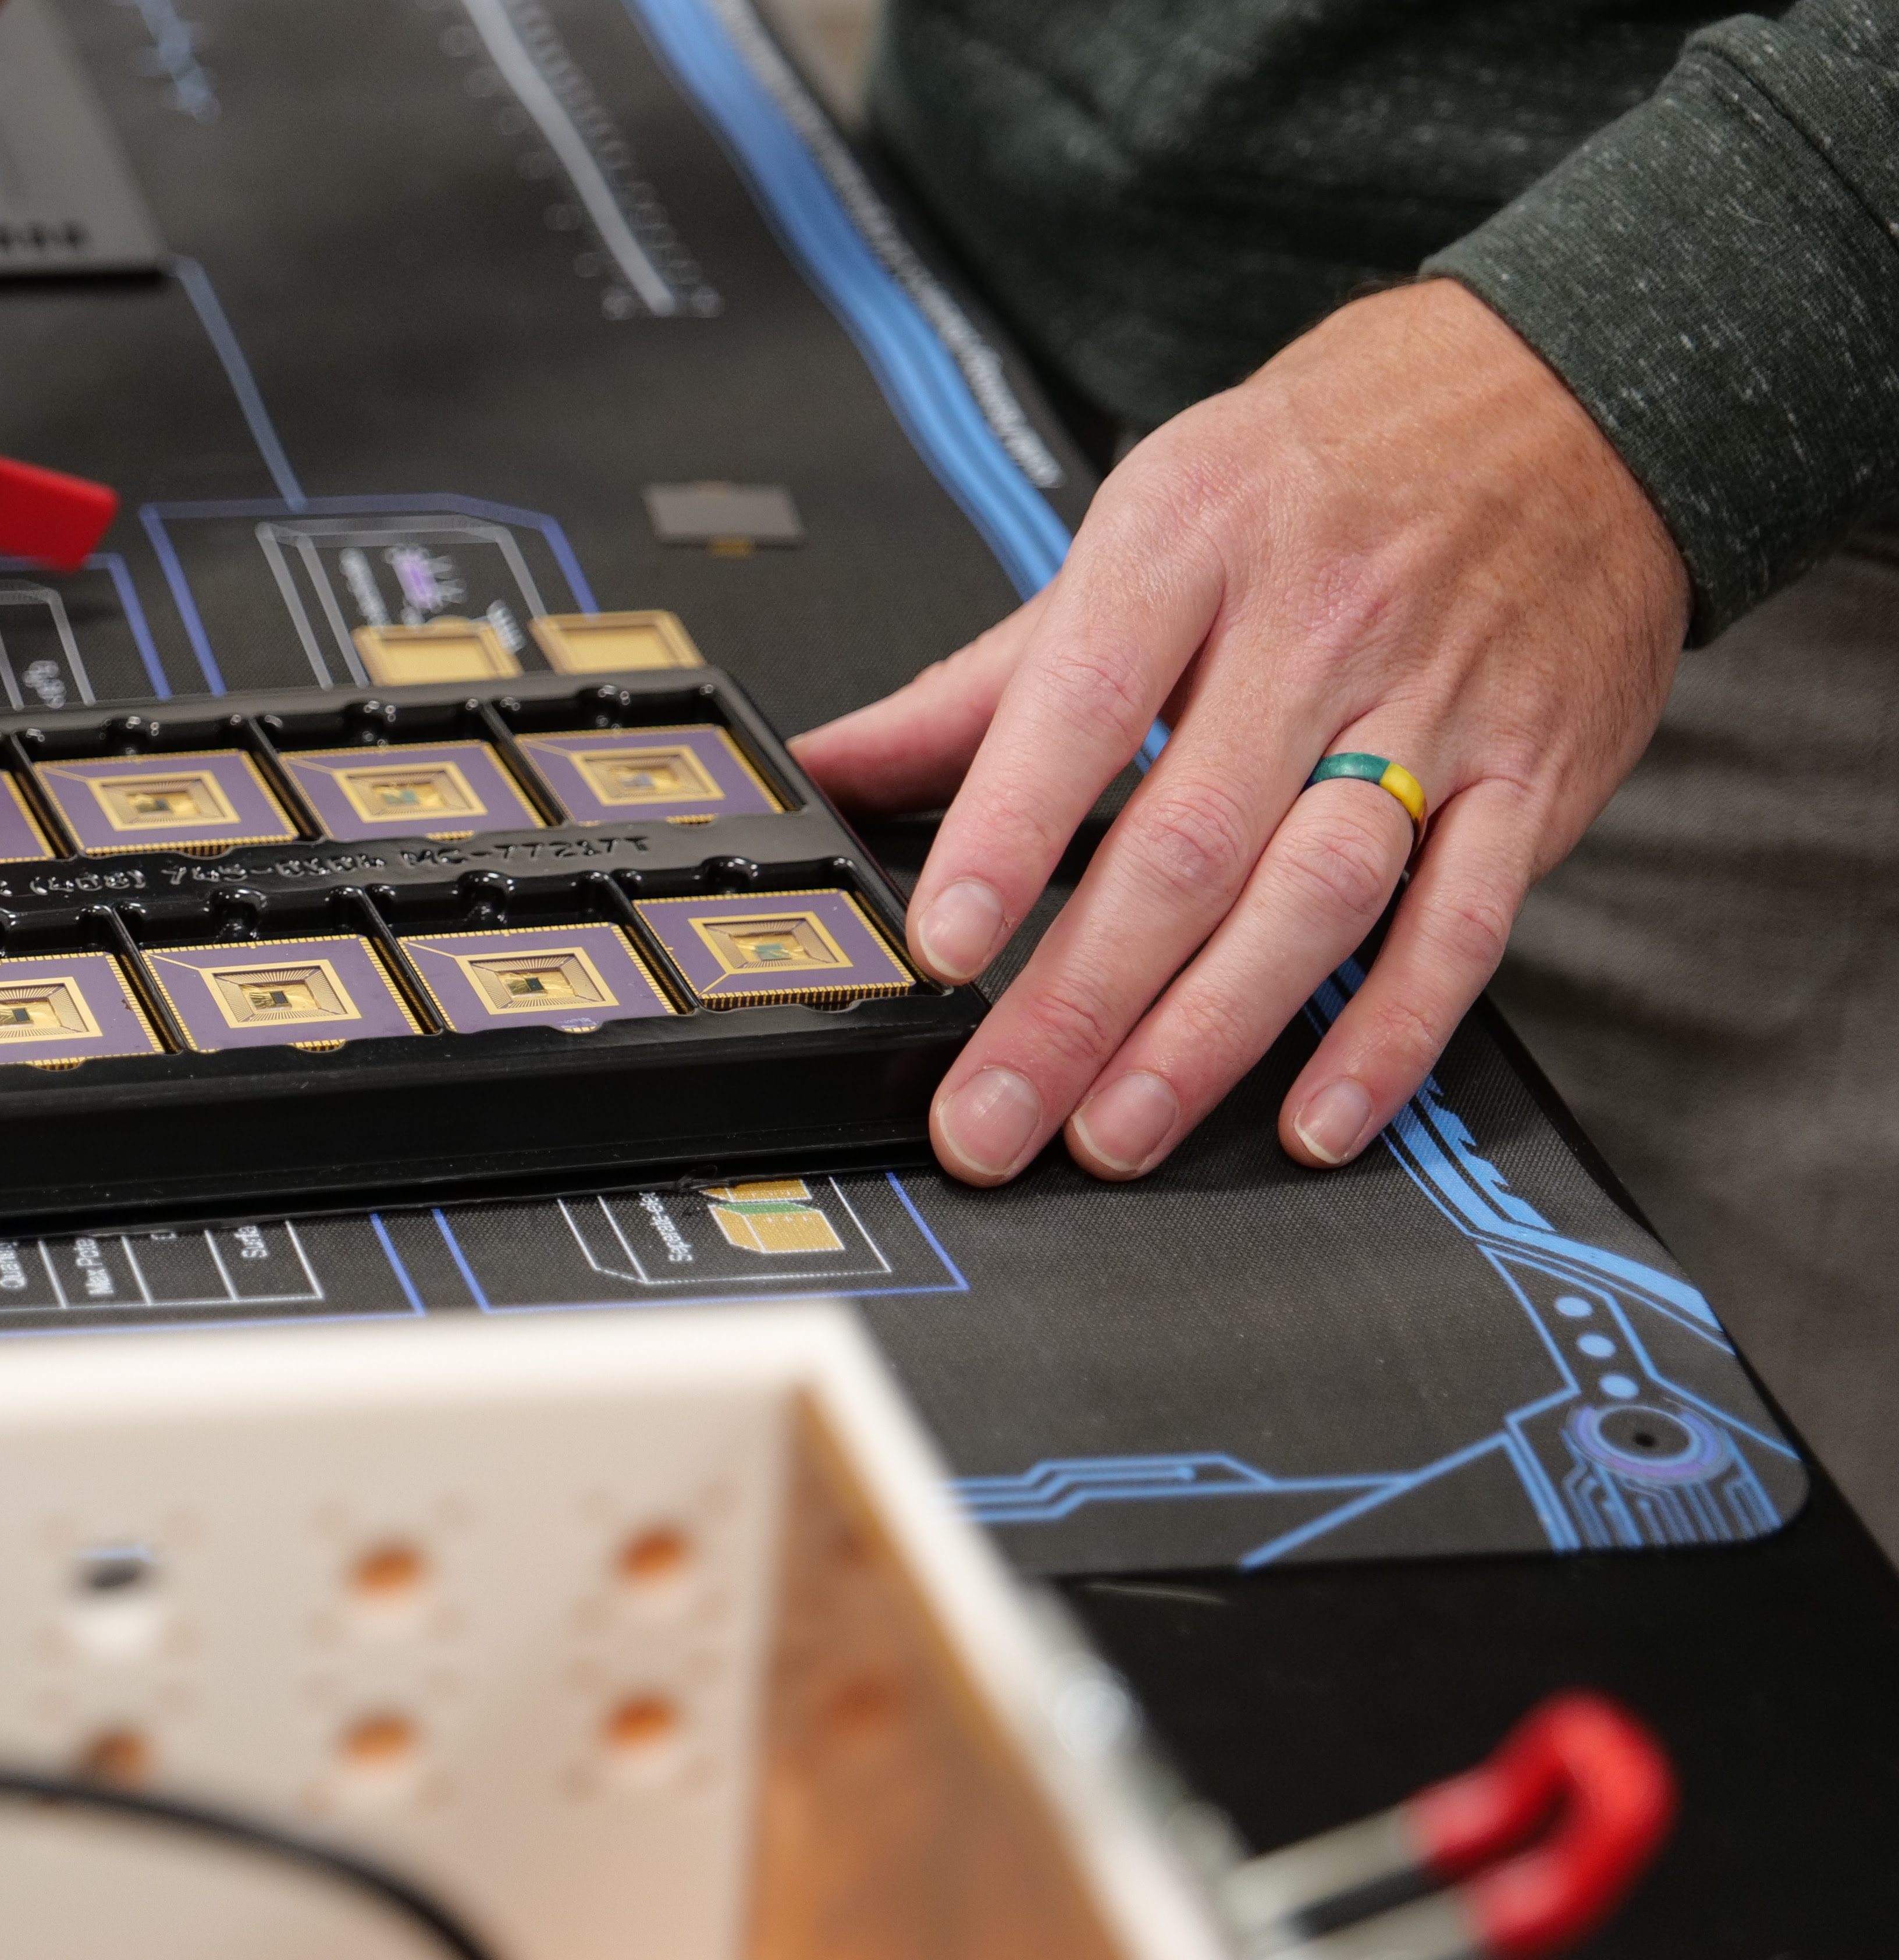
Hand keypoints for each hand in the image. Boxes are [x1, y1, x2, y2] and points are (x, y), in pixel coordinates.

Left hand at [792, 279, 1686, 1184]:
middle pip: (1184, 843)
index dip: (1006, 837)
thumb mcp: (1142, 524)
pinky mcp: (1533, 774)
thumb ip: (984, 680)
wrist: (1569, 396)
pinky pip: (1458, 926)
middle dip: (1075, 1000)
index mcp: (1188, 544)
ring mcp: (1434, 708)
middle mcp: (1314, 627)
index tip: (943, 943)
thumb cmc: (1324, 464)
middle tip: (994, 1116)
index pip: (1078, 706)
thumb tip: (830, 766)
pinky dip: (1387, 1037)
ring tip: (1112, 1132)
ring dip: (1206, 1038)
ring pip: (1312, 897)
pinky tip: (1313, 1117)